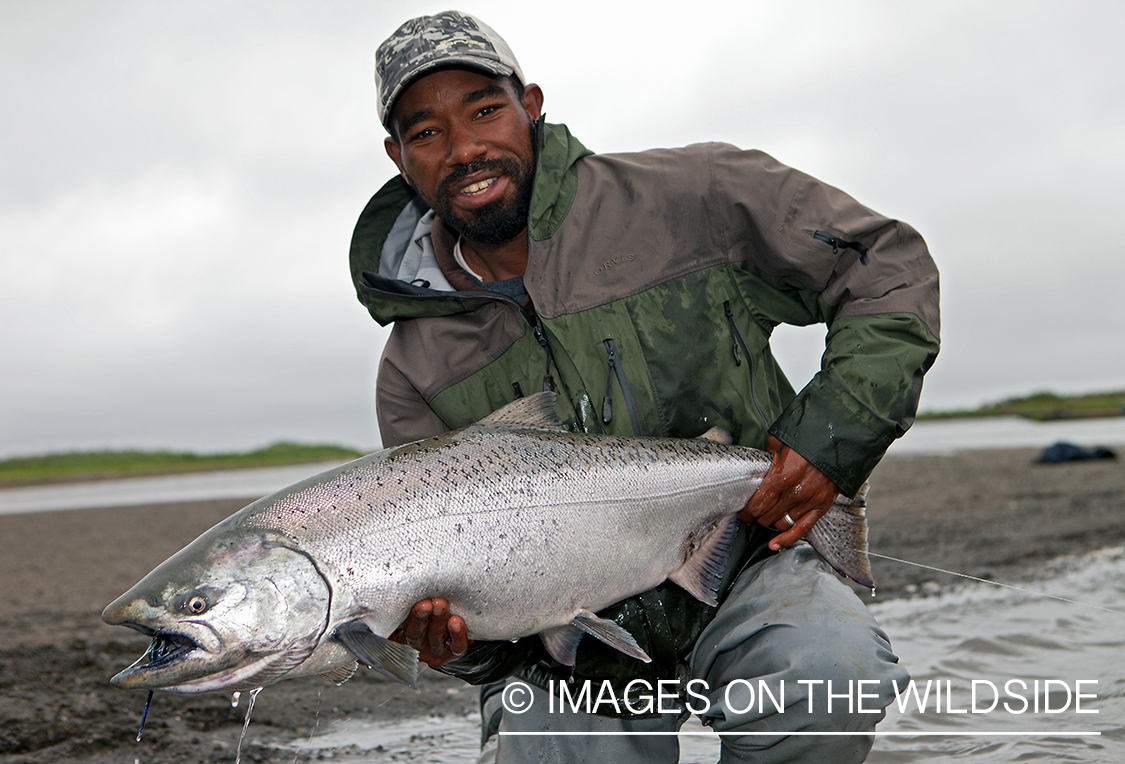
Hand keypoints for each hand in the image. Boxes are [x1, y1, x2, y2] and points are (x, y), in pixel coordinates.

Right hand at [389, 597, 470, 666]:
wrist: (464, 626)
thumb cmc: (433, 607)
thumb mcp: (416, 602)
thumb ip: (408, 596)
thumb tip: (383, 574)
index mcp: (404, 632)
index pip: (395, 628)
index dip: (397, 618)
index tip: (400, 603)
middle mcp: (419, 642)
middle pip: (415, 632)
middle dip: (419, 617)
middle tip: (424, 604)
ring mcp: (437, 647)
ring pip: (436, 636)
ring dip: (438, 619)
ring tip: (440, 604)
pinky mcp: (456, 650)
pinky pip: (456, 645)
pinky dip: (457, 633)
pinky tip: (456, 621)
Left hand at [739, 435, 839, 550]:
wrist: (837, 440)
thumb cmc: (806, 439)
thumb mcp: (778, 441)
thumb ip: (765, 457)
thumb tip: (754, 467)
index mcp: (781, 476)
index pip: (757, 505)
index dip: (746, 513)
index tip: (742, 513)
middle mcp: (794, 493)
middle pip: (767, 517)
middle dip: (756, 518)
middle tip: (752, 516)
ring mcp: (809, 501)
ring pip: (782, 524)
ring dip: (771, 524)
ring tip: (766, 519)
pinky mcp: (821, 507)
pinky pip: (802, 529)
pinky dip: (787, 540)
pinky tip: (775, 545)